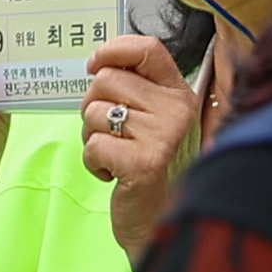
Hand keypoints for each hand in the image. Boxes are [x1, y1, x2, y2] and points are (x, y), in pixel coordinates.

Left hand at [75, 30, 210, 194]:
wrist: (160, 222)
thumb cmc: (153, 170)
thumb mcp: (154, 123)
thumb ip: (137, 91)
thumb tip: (99, 64)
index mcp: (180, 94)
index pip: (148, 48)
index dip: (113, 49)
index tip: (95, 65)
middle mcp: (177, 110)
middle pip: (107, 79)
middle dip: (92, 105)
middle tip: (109, 133)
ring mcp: (164, 136)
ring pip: (95, 112)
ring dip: (91, 136)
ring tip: (115, 156)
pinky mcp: (145, 163)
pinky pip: (93, 144)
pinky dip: (93, 161)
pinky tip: (114, 174)